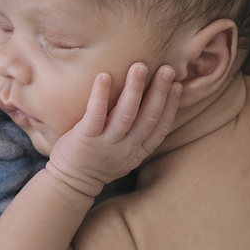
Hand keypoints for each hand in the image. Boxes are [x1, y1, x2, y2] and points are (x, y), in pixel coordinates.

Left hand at [46, 62, 181, 196]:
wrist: (71, 182)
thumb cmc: (98, 161)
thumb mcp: (125, 153)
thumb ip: (137, 134)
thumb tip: (152, 104)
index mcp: (138, 151)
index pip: (161, 127)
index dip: (171, 106)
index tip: (178, 85)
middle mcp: (126, 148)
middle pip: (148, 117)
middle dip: (159, 92)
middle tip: (167, 69)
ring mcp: (106, 144)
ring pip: (126, 115)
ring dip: (134, 89)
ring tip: (139, 67)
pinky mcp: (86, 139)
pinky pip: (95, 115)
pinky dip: (100, 95)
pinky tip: (104, 76)